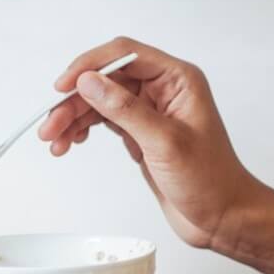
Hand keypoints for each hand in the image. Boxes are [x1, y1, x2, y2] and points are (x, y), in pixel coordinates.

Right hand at [38, 37, 268, 250]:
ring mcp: (151, 112)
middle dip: (75, 100)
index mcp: (178, 80)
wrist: (223, 217)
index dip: (90, 66)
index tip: (64, 86)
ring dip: (74, 118)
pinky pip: (105, 121)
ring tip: (54, 140)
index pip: (125, 55)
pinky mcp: (141, 133)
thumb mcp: (165, 143)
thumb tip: (89, 82)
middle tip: (51, 125)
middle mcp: (164, 90)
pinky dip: (84, 129)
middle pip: (107, 80)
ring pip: (101, 101)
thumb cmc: (210, 181)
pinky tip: (72, 142)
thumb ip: (125, 110)